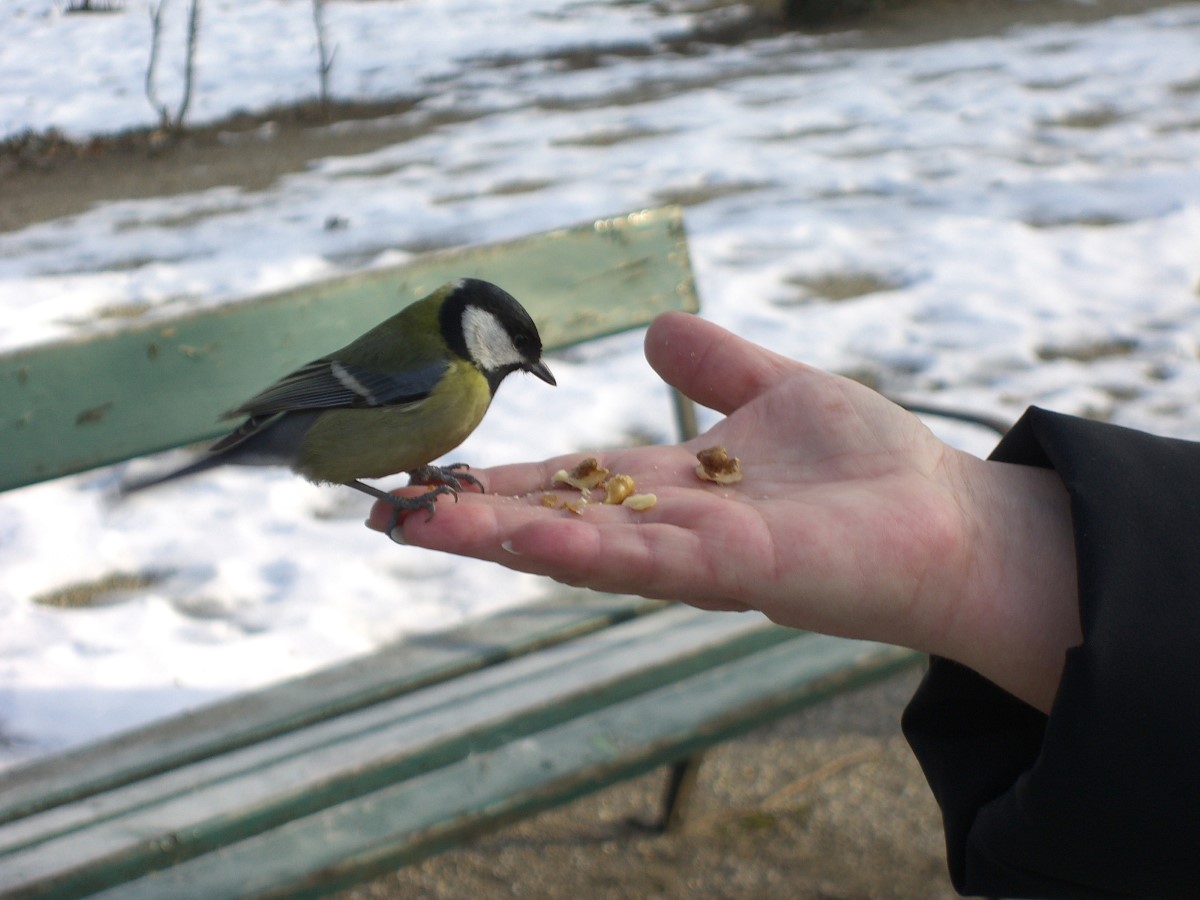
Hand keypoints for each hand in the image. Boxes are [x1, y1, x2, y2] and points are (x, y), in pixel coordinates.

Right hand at [369, 312, 1079, 711]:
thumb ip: (717, 365)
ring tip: (424, 526)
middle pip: (555, 522)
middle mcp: (671, 528)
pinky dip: (587, 552)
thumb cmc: (872, 464)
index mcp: (674, 486)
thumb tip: (655, 327)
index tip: (429, 475)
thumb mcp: (780, 390)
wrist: (952, 519)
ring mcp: (701, 555)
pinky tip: (527, 540)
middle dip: (473, 520)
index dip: (499, 481)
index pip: (568, 482)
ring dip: (503, 541)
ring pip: (584, 549)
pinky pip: (652, 564)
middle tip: (385, 513)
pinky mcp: (743, 570)